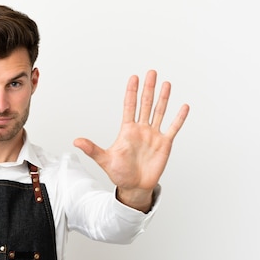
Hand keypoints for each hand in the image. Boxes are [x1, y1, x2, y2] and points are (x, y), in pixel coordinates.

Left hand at [73, 70, 188, 211]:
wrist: (134, 187)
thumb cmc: (119, 174)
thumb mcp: (104, 160)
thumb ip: (92, 149)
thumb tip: (76, 141)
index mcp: (127, 130)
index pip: (130, 106)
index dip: (132, 92)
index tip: (134, 77)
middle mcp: (141, 130)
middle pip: (145, 104)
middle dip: (148, 88)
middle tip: (151, 72)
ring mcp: (153, 135)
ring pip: (159, 112)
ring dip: (163, 98)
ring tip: (166, 84)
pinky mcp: (164, 144)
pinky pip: (173, 128)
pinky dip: (179, 118)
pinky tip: (183, 106)